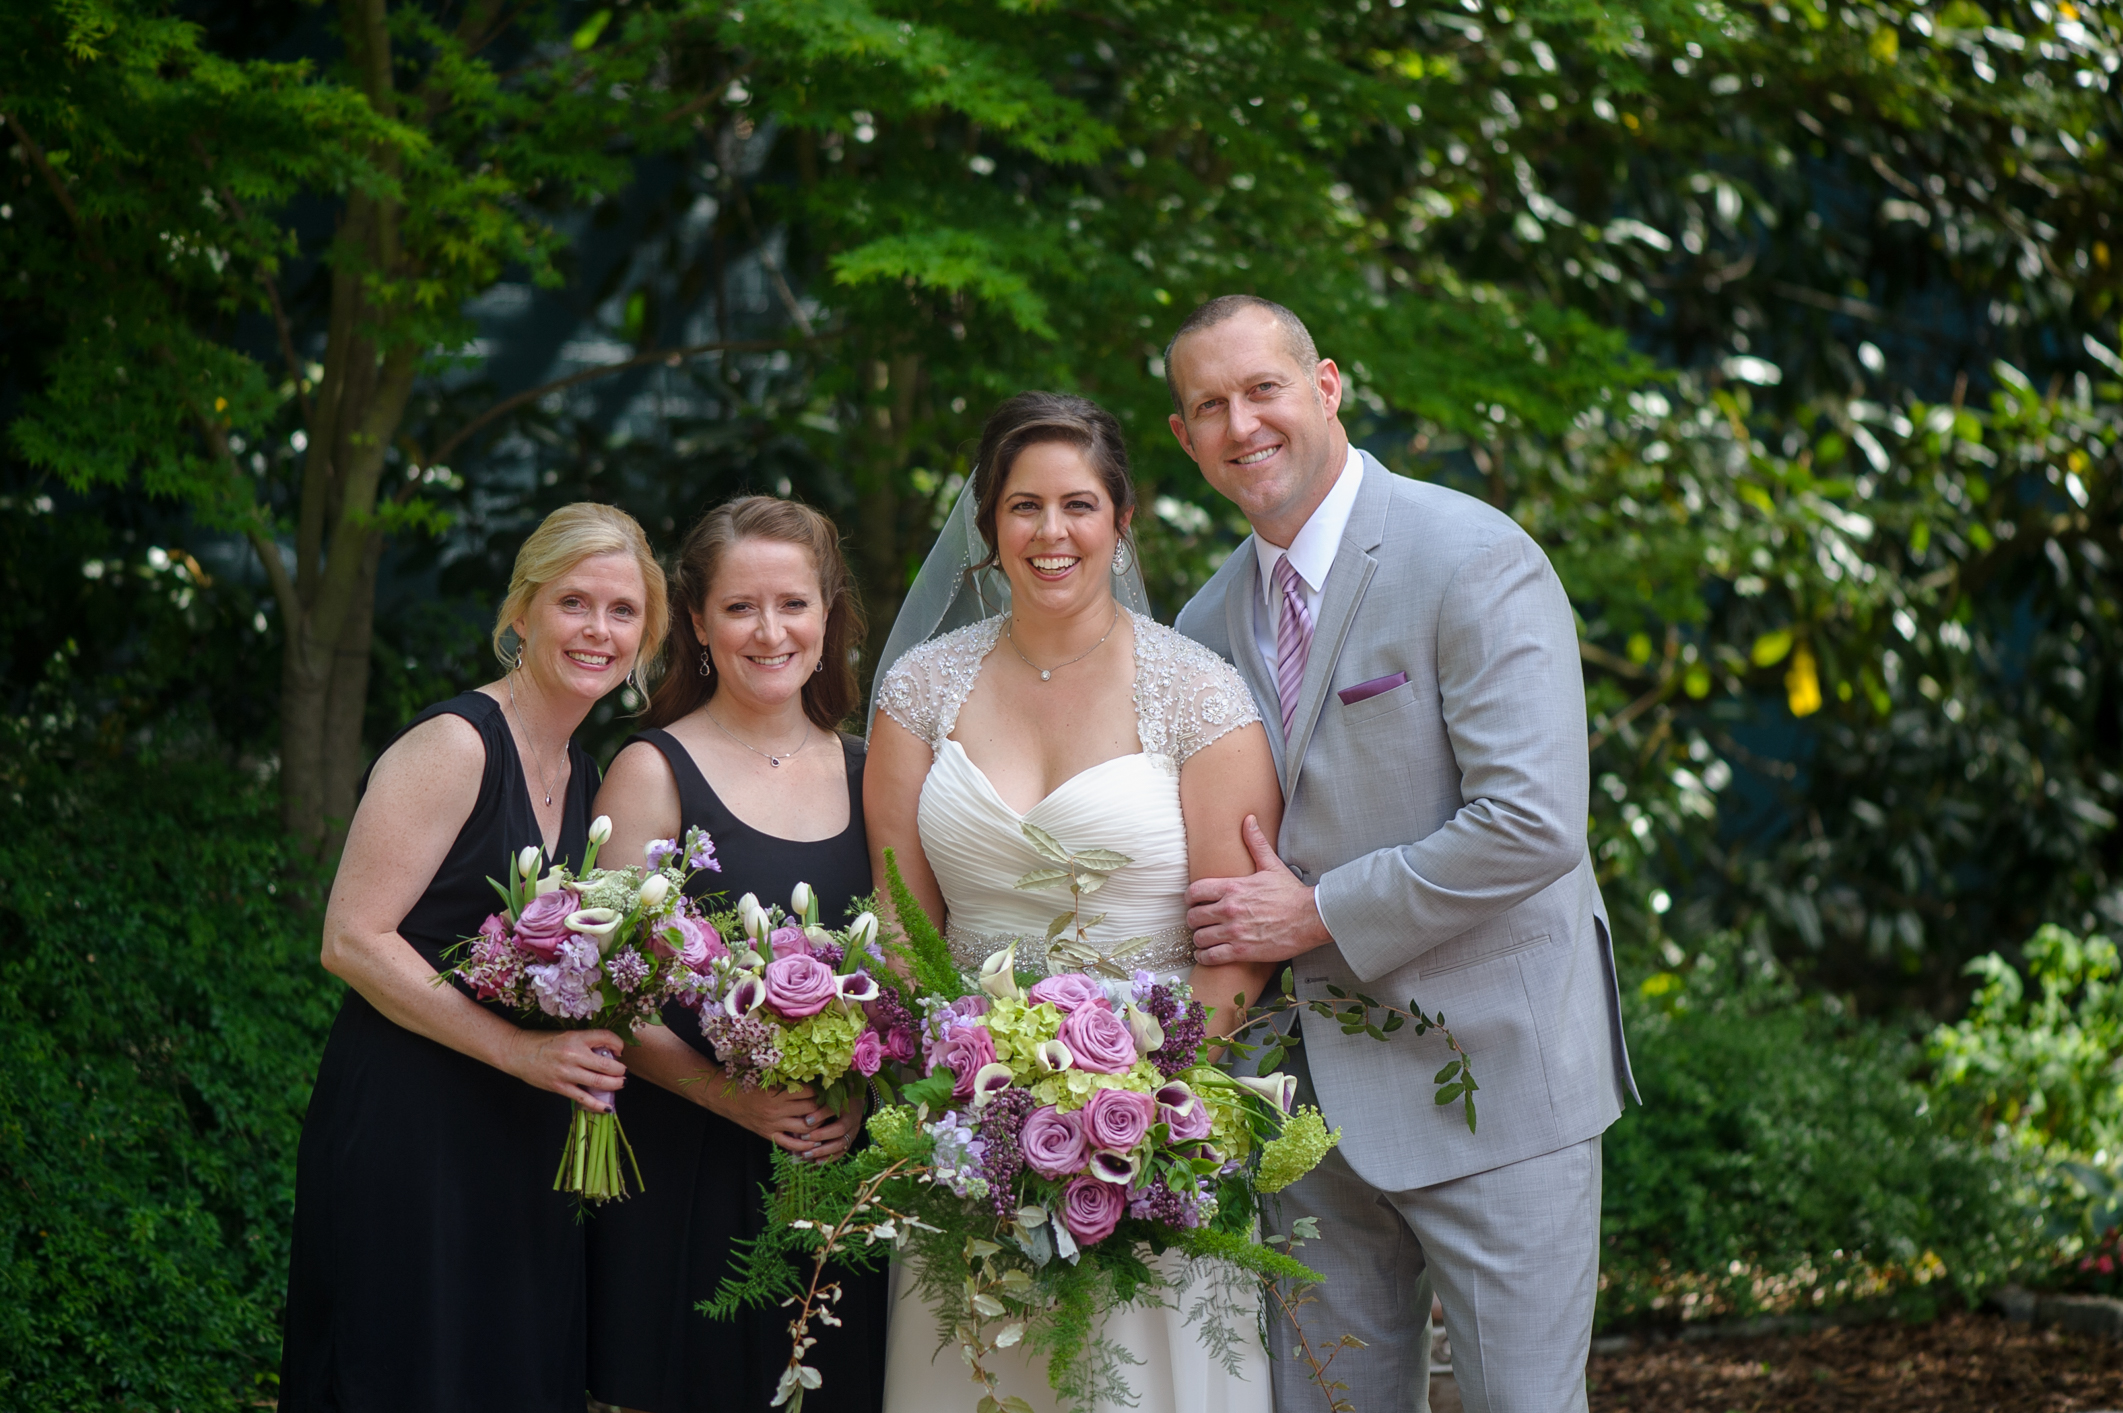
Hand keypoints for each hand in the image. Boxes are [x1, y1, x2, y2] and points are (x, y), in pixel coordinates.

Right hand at [507, 1027, 627, 1109]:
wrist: (518, 1052)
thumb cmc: (543, 1041)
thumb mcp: (567, 1035)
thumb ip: (586, 1041)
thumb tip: (608, 1051)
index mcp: (576, 1037)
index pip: (606, 1037)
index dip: (618, 1044)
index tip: (620, 1051)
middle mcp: (574, 1055)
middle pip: (607, 1065)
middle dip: (620, 1070)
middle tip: (623, 1072)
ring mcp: (567, 1073)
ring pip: (599, 1082)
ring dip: (614, 1085)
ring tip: (620, 1084)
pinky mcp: (560, 1087)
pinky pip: (583, 1098)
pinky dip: (598, 1104)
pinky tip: (608, 1108)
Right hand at [703, 1080, 853, 1160]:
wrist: (726, 1097)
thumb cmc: (749, 1083)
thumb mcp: (769, 1078)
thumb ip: (789, 1080)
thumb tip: (814, 1079)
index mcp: (779, 1091)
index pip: (810, 1092)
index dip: (823, 1091)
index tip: (832, 1089)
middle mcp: (777, 1109)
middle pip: (811, 1110)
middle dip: (825, 1109)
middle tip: (835, 1106)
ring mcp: (773, 1124)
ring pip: (805, 1128)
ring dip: (818, 1126)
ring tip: (827, 1123)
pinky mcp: (768, 1135)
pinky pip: (790, 1143)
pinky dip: (804, 1145)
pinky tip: (814, 1143)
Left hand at [1186, 815, 1331, 966]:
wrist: (1311, 918)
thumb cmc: (1291, 893)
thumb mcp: (1271, 865)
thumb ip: (1255, 843)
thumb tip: (1248, 819)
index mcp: (1233, 887)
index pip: (1194, 892)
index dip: (1190, 899)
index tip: (1194, 903)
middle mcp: (1229, 909)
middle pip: (1193, 917)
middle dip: (1193, 920)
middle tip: (1199, 923)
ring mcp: (1234, 931)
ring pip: (1199, 938)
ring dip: (1199, 940)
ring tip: (1203, 940)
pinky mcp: (1242, 951)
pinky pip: (1211, 957)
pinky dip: (1205, 957)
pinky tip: (1208, 954)